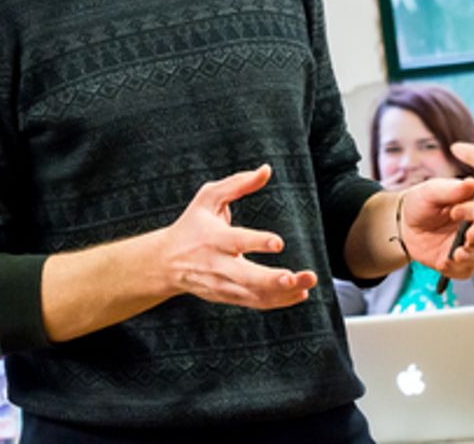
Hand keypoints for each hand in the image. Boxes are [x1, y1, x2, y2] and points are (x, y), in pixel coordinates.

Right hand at [158, 165, 317, 308]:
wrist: (166, 263)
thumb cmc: (191, 224)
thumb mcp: (208, 198)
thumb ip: (238, 184)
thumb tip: (267, 170)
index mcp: (213, 238)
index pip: (237, 241)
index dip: (257, 242)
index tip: (279, 242)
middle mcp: (218, 265)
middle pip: (247, 276)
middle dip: (272, 279)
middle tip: (294, 276)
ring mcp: (223, 285)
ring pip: (255, 294)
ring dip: (283, 292)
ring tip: (307, 284)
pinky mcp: (228, 297)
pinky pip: (256, 303)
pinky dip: (279, 301)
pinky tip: (300, 293)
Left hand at [400, 177, 473, 278]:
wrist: (406, 224)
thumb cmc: (422, 201)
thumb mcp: (432, 192)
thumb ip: (451, 190)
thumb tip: (471, 183)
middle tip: (469, 237)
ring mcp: (471, 247)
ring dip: (470, 257)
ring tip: (455, 253)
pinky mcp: (461, 263)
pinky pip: (464, 271)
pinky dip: (455, 269)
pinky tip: (443, 262)